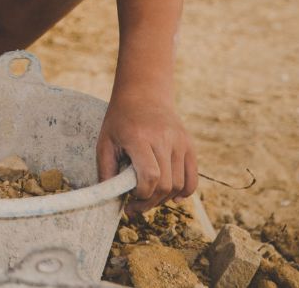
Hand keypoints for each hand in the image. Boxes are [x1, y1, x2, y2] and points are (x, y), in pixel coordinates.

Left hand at [97, 92, 196, 213]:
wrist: (144, 94)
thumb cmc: (120, 120)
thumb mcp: (105, 141)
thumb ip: (106, 170)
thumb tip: (110, 199)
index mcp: (140, 137)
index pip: (150, 176)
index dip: (141, 194)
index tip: (129, 197)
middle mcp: (164, 139)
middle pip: (166, 184)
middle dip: (150, 201)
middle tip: (136, 205)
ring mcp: (180, 142)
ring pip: (179, 185)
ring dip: (164, 199)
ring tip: (149, 198)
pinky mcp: (189, 145)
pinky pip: (192, 179)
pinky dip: (184, 192)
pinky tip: (171, 197)